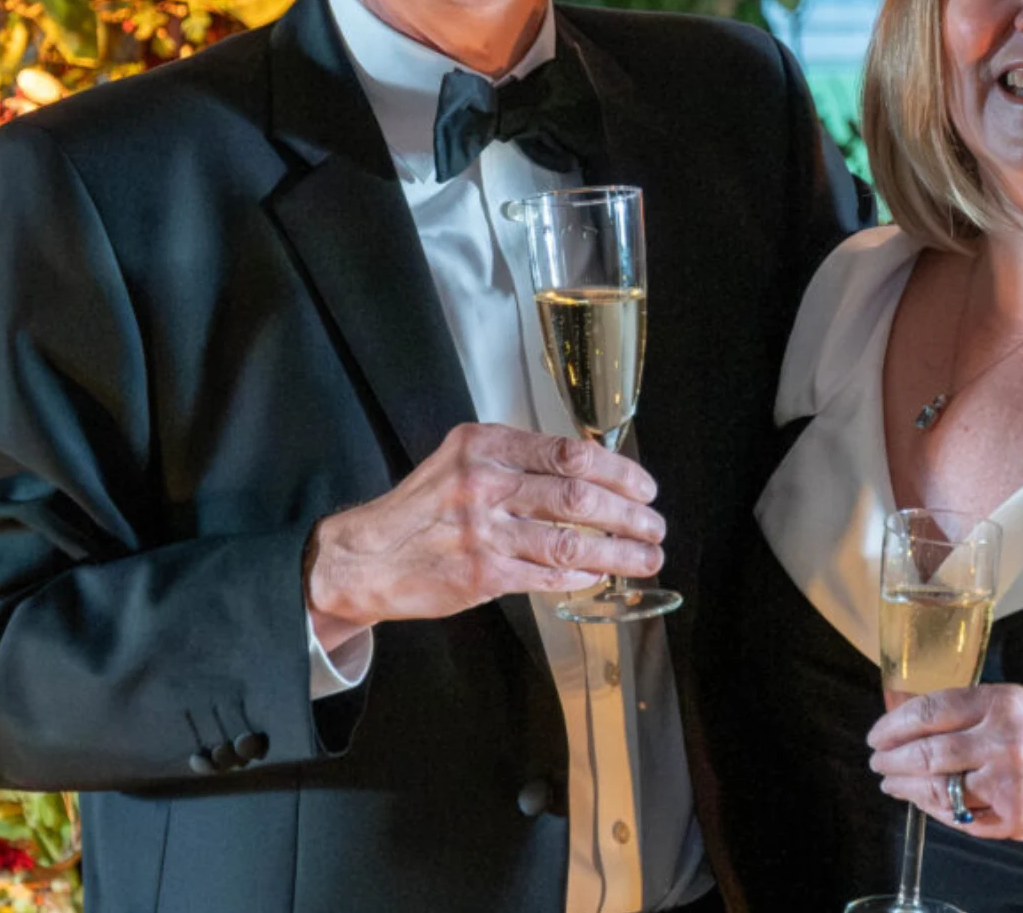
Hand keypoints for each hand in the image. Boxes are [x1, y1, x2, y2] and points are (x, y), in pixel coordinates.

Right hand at [304, 423, 663, 638]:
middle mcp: (484, 483)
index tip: (645, 487)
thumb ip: (518, 461)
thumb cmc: (424, 509)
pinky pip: (549, 576)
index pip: (569, 453)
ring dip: (620, 553)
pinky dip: (582, 577)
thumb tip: (592, 472)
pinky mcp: (482, 575)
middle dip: (630, 515)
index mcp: (484, 445)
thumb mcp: (462, 461)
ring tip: (647, 558)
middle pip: (579, 497)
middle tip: (655, 526)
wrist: (367, 556)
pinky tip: (599, 576)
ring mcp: (483, 532)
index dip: (619, 472)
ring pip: (572, 543)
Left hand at [865, 684, 1022, 841]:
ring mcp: (1009, 784)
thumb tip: (902, 720)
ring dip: (906, 788)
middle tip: (877, 762)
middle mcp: (1003, 743)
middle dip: (893, 760)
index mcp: (1000, 704)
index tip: (877, 735)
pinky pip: (961, 818)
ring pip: (939, 790)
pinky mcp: (1015, 817)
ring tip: (892, 784)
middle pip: (928, 753)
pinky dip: (937, 811)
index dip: (894, 725)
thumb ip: (961, 707)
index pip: (931, 712)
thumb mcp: (1006, 698)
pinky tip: (925, 802)